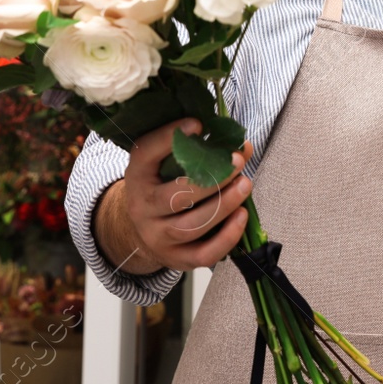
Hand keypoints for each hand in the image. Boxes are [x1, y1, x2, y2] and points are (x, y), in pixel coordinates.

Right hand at [95, 118, 251, 275]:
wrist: (145, 230)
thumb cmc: (164, 185)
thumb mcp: (168, 163)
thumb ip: (198, 149)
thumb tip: (242, 145)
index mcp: (137, 175)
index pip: (145, 153)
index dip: (169, 137)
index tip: (199, 124)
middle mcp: (142, 208)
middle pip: (176, 197)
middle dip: (212, 179)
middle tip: (237, 162)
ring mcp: (158, 237)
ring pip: (192, 226)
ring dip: (224, 205)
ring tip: (245, 185)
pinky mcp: (177, 259)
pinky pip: (204, 254)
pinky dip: (227, 237)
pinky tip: (242, 215)